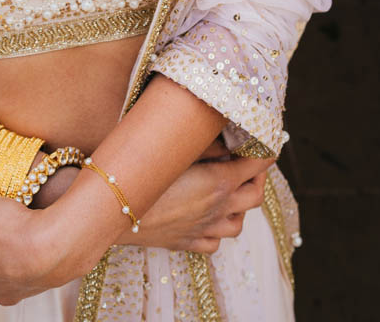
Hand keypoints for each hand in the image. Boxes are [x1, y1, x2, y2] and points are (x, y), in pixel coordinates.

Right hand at [122, 153, 271, 252]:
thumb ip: (205, 142)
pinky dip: (217, 231)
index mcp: (219, 182)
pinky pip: (214, 244)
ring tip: (229, 191)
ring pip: (238, 225)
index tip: (265, 141)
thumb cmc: (143, 173)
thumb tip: (225, 136)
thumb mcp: (177, 150)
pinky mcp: (186, 243)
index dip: (265, 151)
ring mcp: (203, 230)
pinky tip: (207, 217)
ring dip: (240, 207)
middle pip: (255, 196)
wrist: (114, 211)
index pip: (258, 165)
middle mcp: (218, 209)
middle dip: (257, 177)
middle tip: (249, 163)